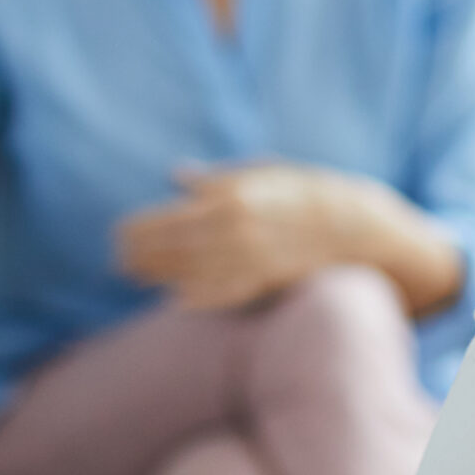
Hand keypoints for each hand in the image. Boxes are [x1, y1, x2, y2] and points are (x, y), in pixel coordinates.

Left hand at [113, 162, 352, 310]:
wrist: (356, 229)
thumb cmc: (307, 194)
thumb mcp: (263, 174)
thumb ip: (217, 178)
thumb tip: (177, 174)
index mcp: (228, 197)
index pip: (165, 218)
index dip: (136, 230)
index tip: (119, 235)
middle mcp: (231, 230)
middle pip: (168, 249)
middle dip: (139, 255)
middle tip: (119, 262)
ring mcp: (245, 261)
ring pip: (186, 274)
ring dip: (156, 276)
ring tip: (136, 277)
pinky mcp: (261, 285)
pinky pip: (217, 295)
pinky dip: (192, 298)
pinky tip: (173, 301)